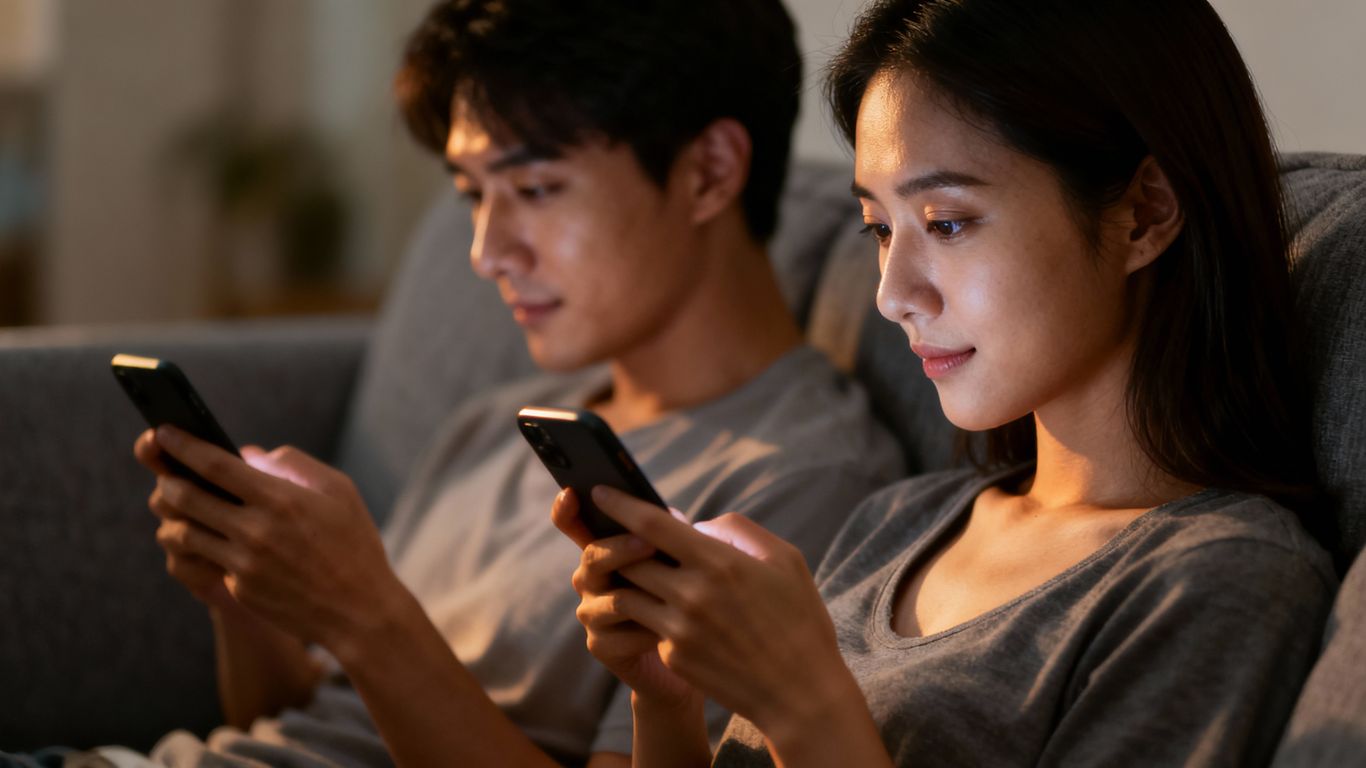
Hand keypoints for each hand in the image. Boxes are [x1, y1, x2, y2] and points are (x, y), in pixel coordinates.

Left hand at [135, 425, 405, 655]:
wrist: (359, 612)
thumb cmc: (354, 544)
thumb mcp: (339, 491)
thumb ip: (293, 465)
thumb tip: (249, 454)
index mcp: (281, 499)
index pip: (216, 465)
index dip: (184, 446)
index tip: (164, 430)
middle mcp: (256, 531)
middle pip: (187, 497)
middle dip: (168, 479)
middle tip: (166, 471)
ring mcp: (244, 564)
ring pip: (185, 533)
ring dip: (175, 517)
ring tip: (181, 508)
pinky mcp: (240, 589)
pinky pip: (207, 560)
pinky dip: (203, 546)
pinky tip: (210, 540)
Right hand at [552, 489, 701, 708]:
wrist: (696, 652)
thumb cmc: (689, 598)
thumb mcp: (687, 560)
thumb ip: (676, 536)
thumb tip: (672, 517)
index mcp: (608, 549)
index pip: (577, 524)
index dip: (568, 510)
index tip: (571, 493)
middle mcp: (593, 578)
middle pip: (592, 556)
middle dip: (619, 548)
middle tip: (649, 543)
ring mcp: (593, 612)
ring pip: (605, 597)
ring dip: (637, 592)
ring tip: (668, 590)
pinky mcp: (602, 646)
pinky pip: (617, 635)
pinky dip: (645, 632)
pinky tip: (668, 633)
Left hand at [582, 486, 854, 739]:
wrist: (800, 693)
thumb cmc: (800, 619)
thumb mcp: (785, 560)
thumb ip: (738, 530)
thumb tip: (696, 526)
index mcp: (719, 563)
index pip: (651, 524)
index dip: (620, 504)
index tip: (600, 491)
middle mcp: (691, 595)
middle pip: (629, 559)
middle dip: (621, 546)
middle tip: (621, 537)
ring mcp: (679, 630)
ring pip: (628, 595)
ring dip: (630, 582)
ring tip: (642, 575)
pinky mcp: (675, 657)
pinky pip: (649, 626)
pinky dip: (653, 615)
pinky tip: (672, 616)